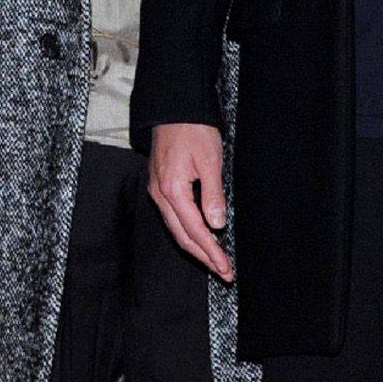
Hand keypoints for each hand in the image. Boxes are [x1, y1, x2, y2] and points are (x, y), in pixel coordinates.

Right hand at [147, 123, 233, 281]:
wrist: (174, 109)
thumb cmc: (193, 130)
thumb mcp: (210, 161)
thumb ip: (213, 195)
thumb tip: (216, 225)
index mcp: (172, 189)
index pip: (194, 230)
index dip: (211, 252)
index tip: (225, 267)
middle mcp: (160, 194)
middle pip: (182, 236)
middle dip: (204, 257)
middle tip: (224, 272)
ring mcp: (157, 190)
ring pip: (176, 228)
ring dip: (196, 247)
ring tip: (214, 261)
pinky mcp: (160, 186)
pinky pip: (173, 217)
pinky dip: (188, 232)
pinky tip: (200, 237)